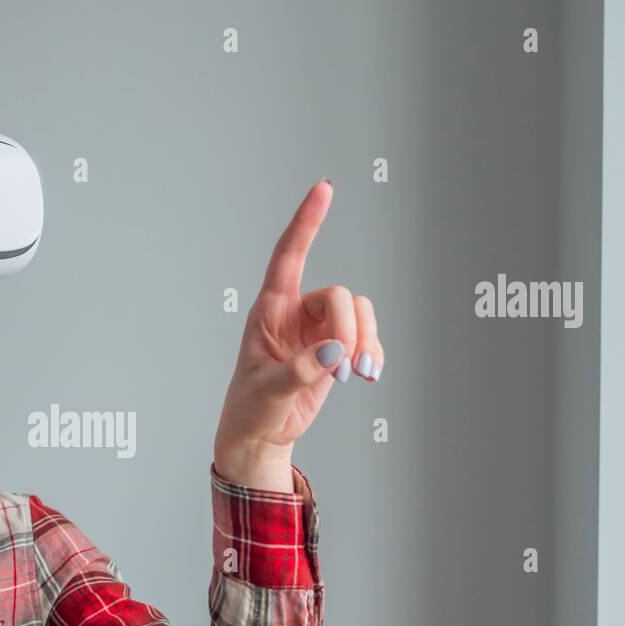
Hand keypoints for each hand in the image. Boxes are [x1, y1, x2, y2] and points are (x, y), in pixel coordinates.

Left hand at [214, 179, 384, 491]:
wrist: (260, 436)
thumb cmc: (250, 409)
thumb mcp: (266, 391)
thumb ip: (298, 371)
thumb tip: (334, 352)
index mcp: (269, 310)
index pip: (288, 256)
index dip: (306, 222)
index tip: (324, 188)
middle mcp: (296, 313)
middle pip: (339, 296)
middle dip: (349, 329)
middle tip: (343, 368)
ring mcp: (319, 331)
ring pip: (359, 313)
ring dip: (366, 341)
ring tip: (356, 375)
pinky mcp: (336, 351)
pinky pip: (367, 337)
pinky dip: (373, 353)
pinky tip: (369, 375)